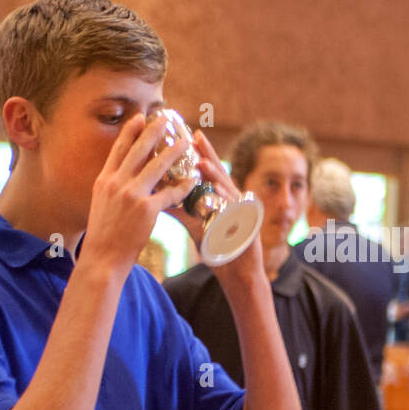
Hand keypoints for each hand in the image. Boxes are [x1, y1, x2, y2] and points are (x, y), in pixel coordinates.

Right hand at [79, 111, 194, 279]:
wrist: (102, 258)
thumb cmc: (103, 235)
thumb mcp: (101, 204)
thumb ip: (112, 187)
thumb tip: (123, 176)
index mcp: (104, 180)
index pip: (118, 150)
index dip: (130, 132)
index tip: (139, 117)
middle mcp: (116, 183)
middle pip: (138, 150)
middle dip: (153, 132)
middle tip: (165, 118)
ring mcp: (131, 195)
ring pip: (157, 167)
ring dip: (173, 153)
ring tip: (185, 143)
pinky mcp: (146, 210)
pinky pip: (170, 193)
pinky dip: (183, 186)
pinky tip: (193, 180)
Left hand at [167, 129, 266, 284]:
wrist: (237, 274)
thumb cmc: (218, 248)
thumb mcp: (196, 227)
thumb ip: (181, 212)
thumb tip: (158, 198)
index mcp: (221, 197)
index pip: (208, 172)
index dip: (200, 154)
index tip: (188, 136)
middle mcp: (233, 200)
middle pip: (219, 173)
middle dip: (209, 155)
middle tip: (196, 137)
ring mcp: (243, 211)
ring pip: (228, 189)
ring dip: (215, 176)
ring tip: (203, 163)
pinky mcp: (249, 224)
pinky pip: (236, 210)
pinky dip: (227, 201)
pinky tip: (219, 193)